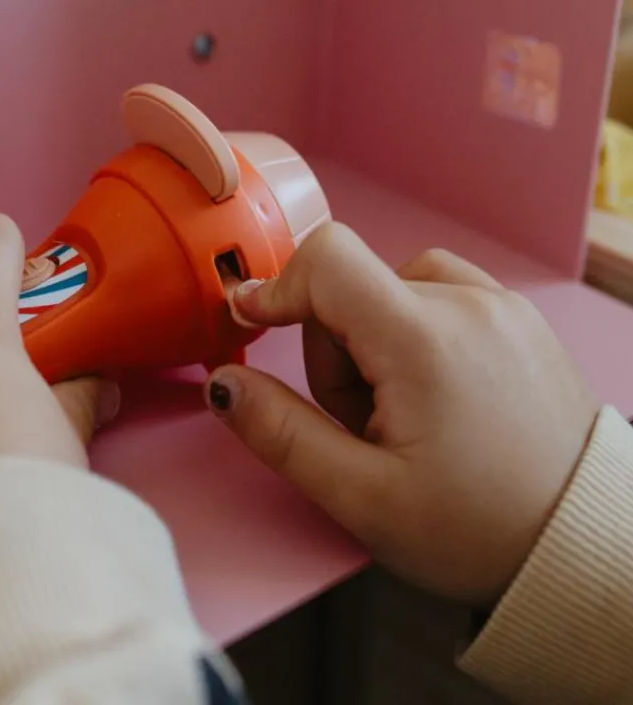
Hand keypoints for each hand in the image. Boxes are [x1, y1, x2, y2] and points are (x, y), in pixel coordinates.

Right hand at [208, 223, 598, 607]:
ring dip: (375, 342)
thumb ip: (280, 432)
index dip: (278, 286)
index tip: (254, 322)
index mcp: (424, 339)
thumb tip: (223, 383)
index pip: (328, 258)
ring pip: (393, 290)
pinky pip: (439, 295)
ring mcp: (501, 306)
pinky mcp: (519, 319)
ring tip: (404, 414)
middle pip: (353, 289)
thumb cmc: (481, 531)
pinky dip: (415, 333)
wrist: (584, 549)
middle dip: (335, 352)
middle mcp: (468, 302)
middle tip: (365, 426)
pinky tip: (434, 392)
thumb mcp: (363, 498)